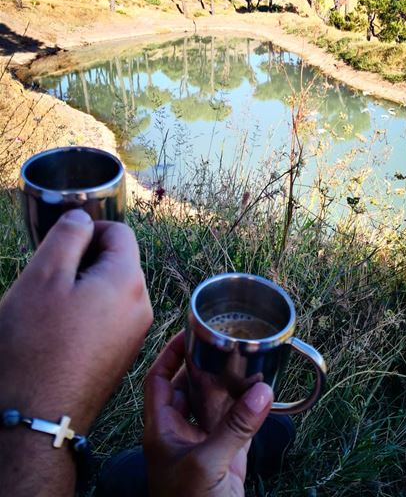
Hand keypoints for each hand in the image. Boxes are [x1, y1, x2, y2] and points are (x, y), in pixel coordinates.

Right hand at [0, 209, 152, 431]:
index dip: (88, 231)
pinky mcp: (122, 355)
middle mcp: (142, 306)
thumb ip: (68, 234)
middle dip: (84, 261)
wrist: (36, 418)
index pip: (120, 233)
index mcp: (128, 280)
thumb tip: (83, 216)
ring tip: (51, 309)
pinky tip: (60, 332)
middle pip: (118, 262)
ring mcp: (135, 333)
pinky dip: (88, 313)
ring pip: (112, 290)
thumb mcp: (44, 276)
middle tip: (49, 280)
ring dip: (84, 288)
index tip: (60, 248)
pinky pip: (110, 317)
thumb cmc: (35, 345)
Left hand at [144, 332, 272, 496]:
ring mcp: (205, 443)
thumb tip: (262, 391)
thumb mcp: (207, 465)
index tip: (187, 334)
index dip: (169, 354)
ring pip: (215, 404)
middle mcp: (181, 431)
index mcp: (162, 428)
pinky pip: (238, 423)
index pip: (158, 380)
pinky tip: (262, 392)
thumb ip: (235, 427)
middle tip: (224, 343)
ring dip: (230, 385)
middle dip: (205, 365)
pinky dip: (249, 408)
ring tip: (245, 360)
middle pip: (189, 387)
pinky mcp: (228, 457)